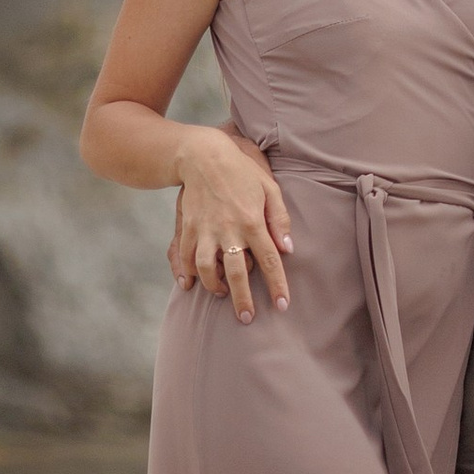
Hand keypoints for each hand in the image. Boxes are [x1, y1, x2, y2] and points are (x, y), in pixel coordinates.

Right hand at [170, 127, 292, 320]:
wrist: (203, 155)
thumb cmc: (242, 172)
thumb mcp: (269, 188)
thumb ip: (280, 220)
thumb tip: (289, 249)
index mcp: (252, 221)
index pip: (269, 261)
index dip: (277, 285)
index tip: (282, 305)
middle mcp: (228, 229)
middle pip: (237, 273)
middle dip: (243, 300)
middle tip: (247, 318)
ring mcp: (205, 229)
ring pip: (207, 269)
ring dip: (214, 287)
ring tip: (222, 295)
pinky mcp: (187, 227)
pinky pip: (185, 257)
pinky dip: (187, 273)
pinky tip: (191, 284)